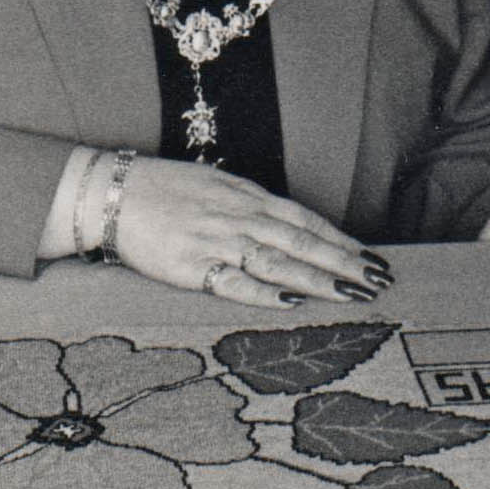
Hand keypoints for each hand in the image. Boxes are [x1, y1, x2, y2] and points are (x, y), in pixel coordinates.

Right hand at [113, 156, 389, 307]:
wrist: (110, 194)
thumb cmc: (165, 190)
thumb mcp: (218, 186)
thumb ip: (254, 206)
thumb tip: (292, 226)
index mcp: (248, 198)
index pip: (307, 221)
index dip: (341, 240)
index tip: (372, 258)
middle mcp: (240, 218)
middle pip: (302, 242)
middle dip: (344, 263)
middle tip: (379, 281)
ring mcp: (217, 242)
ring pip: (278, 262)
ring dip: (318, 279)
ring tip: (352, 294)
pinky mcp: (191, 267)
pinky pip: (234, 283)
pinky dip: (265, 292)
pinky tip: (292, 302)